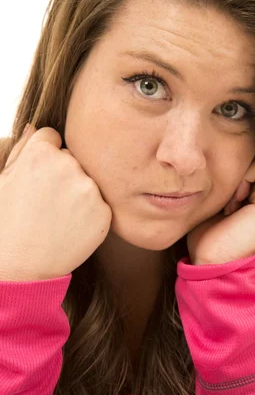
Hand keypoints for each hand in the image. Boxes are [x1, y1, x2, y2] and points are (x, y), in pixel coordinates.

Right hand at [0, 124, 111, 280]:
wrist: (22, 267)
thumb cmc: (7, 224)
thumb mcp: (4, 181)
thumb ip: (23, 151)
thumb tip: (34, 127)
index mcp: (40, 153)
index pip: (53, 138)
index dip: (45, 158)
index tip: (40, 179)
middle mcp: (67, 166)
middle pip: (74, 159)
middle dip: (65, 175)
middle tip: (49, 203)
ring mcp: (89, 190)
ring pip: (89, 182)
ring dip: (80, 194)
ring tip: (59, 218)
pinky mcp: (104, 212)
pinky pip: (101, 205)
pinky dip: (91, 215)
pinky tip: (72, 228)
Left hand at [187, 157, 254, 264]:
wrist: (212, 262)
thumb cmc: (207, 236)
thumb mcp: (212, 199)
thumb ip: (221, 178)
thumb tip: (216, 152)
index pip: (247, 158)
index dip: (228, 169)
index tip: (220, 200)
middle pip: (252, 156)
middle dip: (232, 172)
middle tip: (224, 202)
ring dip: (236, 177)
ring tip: (229, 204)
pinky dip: (243, 179)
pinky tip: (235, 203)